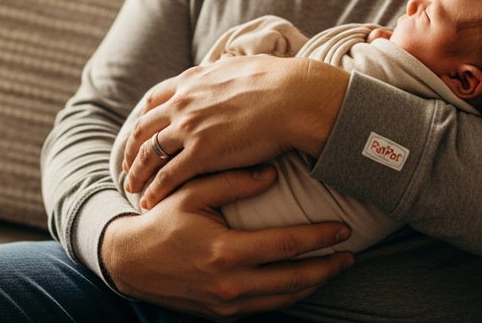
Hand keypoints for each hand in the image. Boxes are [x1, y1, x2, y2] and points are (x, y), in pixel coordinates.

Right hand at [102, 166, 354, 319]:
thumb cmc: (162, 222)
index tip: (343, 228)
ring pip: (285, 298)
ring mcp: (227, 304)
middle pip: (295, 280)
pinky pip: (267, 306)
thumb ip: (232, 181)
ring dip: (314, 283)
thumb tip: (272, 172)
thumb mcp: (192, 193)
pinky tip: (304, 280)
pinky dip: (290, 295)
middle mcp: (230, 284)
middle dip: (328, 267)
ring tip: (336, 267)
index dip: (320, 238)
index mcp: (225, 252)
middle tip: (351, 254)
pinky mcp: (223, 315)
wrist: (131, 263)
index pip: (287, 246)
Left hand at [122, 55, 348, 208]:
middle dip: (132, 147)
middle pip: (145, 127)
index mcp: (193, 80)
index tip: (142, 131)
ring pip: (149, 153)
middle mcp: (184, 102)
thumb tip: (231, 66)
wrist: (294, 96)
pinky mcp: (201, 152)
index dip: (146, 117)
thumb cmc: (281, 81)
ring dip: (136, 172)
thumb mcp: (244, 65)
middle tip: (128, 163)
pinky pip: (167, 176)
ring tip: (132, 187)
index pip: (156, 99)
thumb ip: (228, 70)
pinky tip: (149, 202)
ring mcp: (190, 127)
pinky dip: (155, 190)